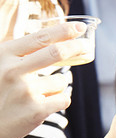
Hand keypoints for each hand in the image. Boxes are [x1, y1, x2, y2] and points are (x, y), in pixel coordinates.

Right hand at [0, 22, 89, 137]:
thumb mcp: (0, 65)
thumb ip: (20, 55)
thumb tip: (55, 42)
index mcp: (4, 54)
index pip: (40, 38)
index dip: (63, 31)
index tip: (79, 27)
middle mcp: (13, 70)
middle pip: (56, 53)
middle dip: (76, 47)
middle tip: (85, 46)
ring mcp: (25, 91)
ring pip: (61, 81)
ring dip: (59, 85)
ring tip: (40, 92)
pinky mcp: (36, 110)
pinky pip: (63, 99)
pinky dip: (59, 100)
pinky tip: (44, 104)